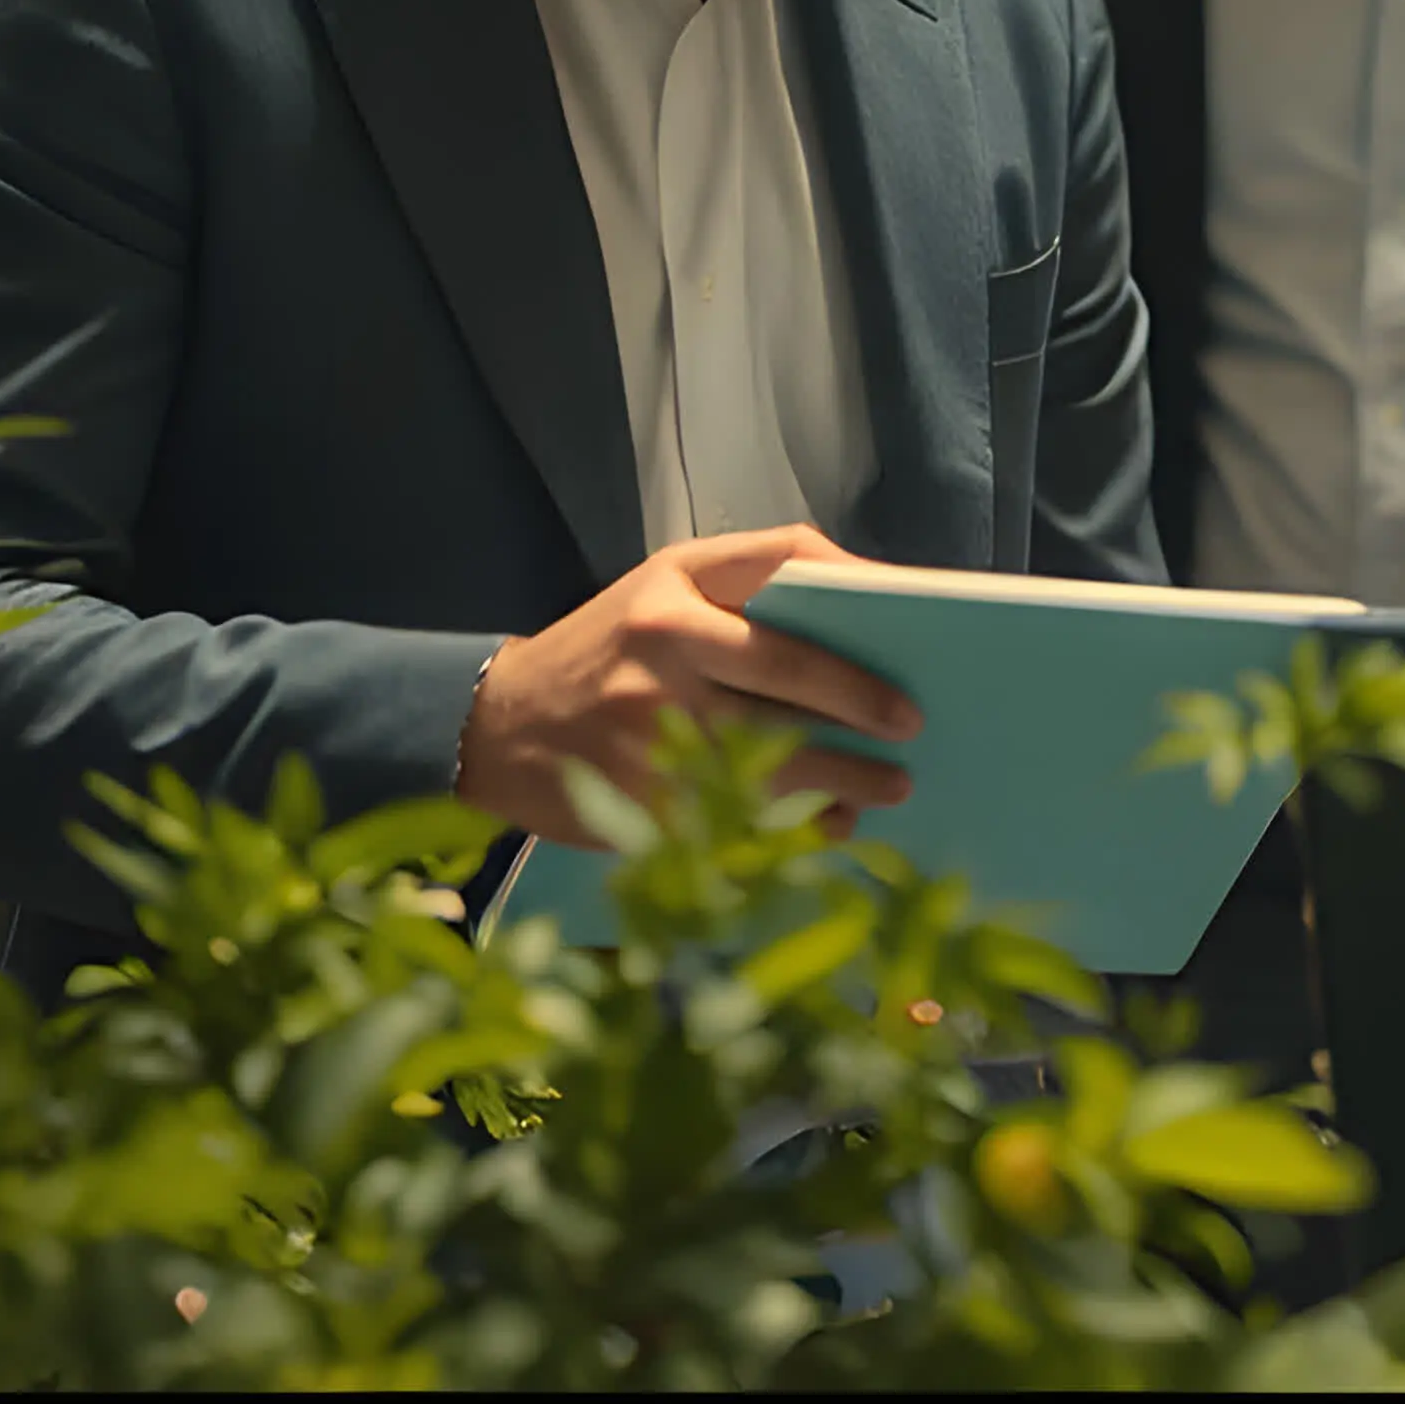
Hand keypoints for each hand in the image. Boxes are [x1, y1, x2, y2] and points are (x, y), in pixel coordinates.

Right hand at [459, 522, 919, 839]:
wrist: (495, 725)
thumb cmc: (608, 644)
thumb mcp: (666, 581)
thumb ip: (755, 577)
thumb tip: (868, 593)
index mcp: (670, 606)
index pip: (780, 624)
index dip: (849, 662)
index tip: (904, 685)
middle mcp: (657, 668)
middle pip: (780, 695)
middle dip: (857, 719)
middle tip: (909, 739)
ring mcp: (644, 743)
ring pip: (765, 767)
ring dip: (838, 783)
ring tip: (888, 790)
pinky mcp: (636, 806)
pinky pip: (732, 821)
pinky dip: (790, 827)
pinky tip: (828, 824)